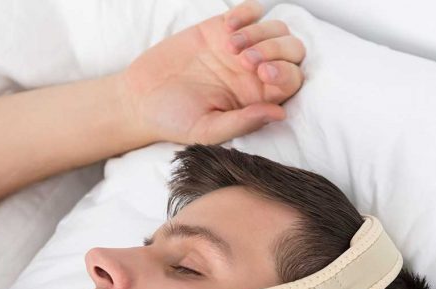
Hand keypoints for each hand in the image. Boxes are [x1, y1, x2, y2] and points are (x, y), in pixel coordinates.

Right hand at [119, 0, 305, 144]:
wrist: (142, 100)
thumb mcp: (209, 130)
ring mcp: (242, 48)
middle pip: (292, 50)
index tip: (262, 73)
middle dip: (276, 49)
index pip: (292, 79)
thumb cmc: (175, 121)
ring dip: (259, 33)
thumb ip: (245, 122)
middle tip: (245, 60)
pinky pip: (251, 10)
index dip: (286, 72)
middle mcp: (257, 72)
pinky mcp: (222, 28)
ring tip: (229, 46)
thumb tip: (280, 114)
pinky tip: (227, 28)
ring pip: (275, 28)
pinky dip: (246, 13)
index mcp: (260, 98)